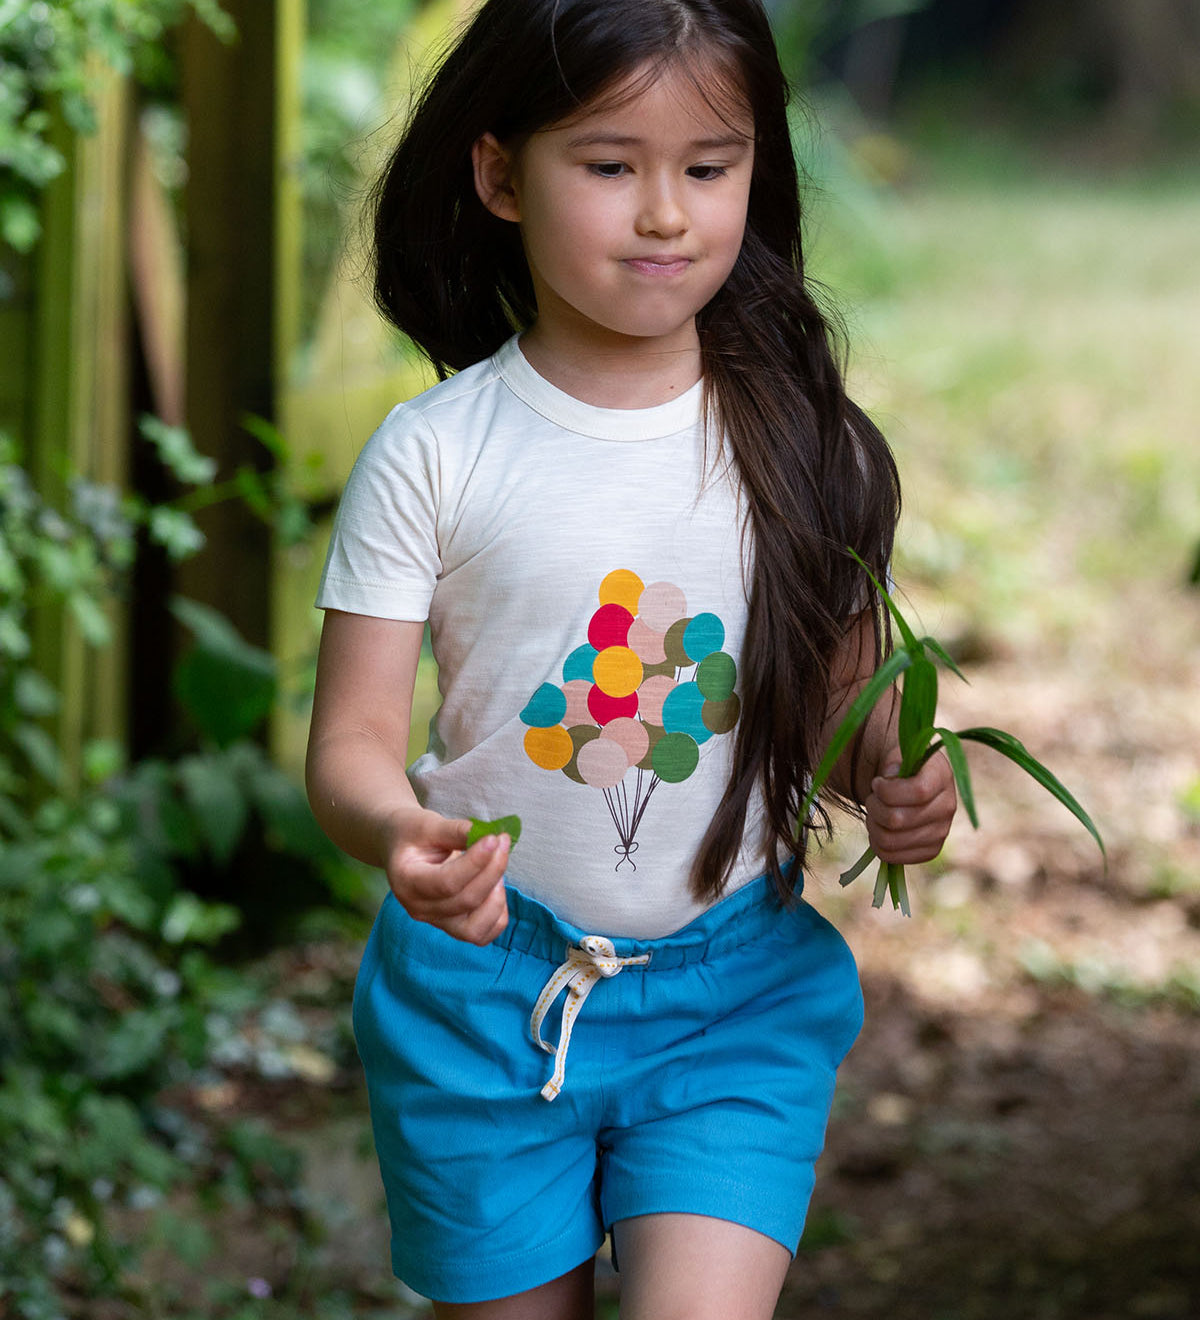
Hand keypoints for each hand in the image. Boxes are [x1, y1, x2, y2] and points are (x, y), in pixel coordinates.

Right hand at [381, 805, 510, 944]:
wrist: (399, 848)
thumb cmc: (411, 834)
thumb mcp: (428, 824)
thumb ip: (457, 831)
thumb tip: (491, 837)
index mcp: (407, 881)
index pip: (447, 882)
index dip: (476, 862)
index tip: (494, 838)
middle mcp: (419, 909)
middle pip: (466, 901)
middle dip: (492, 870)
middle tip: (503, 841)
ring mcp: (436, 921)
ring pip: (475, 928)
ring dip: (497, 897)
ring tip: (497, 866)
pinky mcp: (452, 926)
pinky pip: (482, 934)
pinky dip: (497, 914)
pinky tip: (497, 886)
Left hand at [864, 749, 956, 865]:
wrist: (908, 783)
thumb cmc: (899, 766)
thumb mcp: (896, 754)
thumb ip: (893, 760)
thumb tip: (891, 775)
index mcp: (941, 776)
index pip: (917, 791)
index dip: (888, 790)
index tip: (877, 783)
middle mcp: (947, 806)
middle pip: (897, 819)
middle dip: (874, 807)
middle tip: (873, 798)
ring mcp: (942, 831)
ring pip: (890, 840)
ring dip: (872, 825)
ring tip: (875, 812)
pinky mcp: (931, 850)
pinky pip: (892, 857)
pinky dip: (876, 843)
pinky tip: (881, 828)